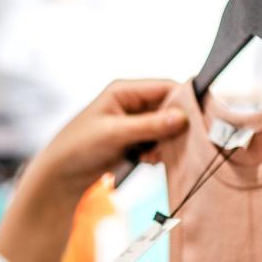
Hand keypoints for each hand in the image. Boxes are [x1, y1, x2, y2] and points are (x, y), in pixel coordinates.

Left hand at [28, 79, 187, 198]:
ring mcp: (134, 122)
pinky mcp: (134, 139)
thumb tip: (182, 117)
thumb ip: (149, 125)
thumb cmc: (78, 147)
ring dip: (165, 143)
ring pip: (166, 128)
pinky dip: (157, 152)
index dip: (185, 101)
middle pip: (170, 108)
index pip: (166, 87)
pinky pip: (158, 142)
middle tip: (170, 145)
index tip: (200, 120)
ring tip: (149, 156)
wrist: (61, 175)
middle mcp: (132, 102)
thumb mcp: (114, 134)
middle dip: (174, 128)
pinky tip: (145, 161)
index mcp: (124, 90)